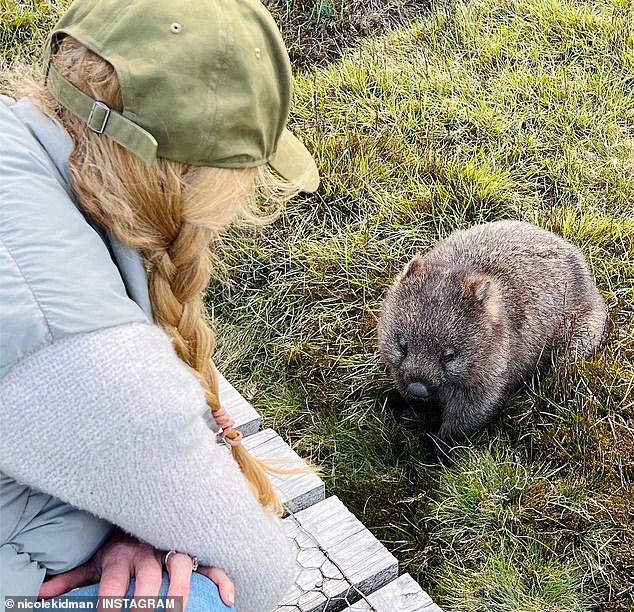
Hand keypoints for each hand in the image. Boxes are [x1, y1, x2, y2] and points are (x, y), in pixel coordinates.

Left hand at [38, 530, 234, 609]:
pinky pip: (212, 563)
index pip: (113, 582)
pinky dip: (222, 579)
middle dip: (147, 602)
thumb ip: (72, 578)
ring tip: (179, 611)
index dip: (110, 602)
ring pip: (182, 567)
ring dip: (181, 590)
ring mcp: (173, 548)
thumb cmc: (119, 540)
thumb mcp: (94, 558)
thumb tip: (41, 594)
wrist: (145, 505)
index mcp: (121, 554)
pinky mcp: (193, 550)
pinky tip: (227, 599)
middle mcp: (149, 551)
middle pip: (150, 578)